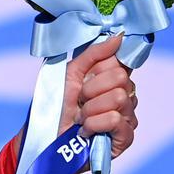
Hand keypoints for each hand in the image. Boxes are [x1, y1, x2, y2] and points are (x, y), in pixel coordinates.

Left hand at [58, 32, 137, 172]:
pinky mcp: (125, 138)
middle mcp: (125, 96)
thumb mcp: (70, 73)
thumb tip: (119, 36)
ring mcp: (128, 117)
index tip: (85, 78)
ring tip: (80, 118)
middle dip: (91, 90)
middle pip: (120, 78)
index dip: (100, 69)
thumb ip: (94, 54)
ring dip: (90, 109)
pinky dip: (94, 124)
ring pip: (118, 98)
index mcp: (113, 79)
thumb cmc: (57, 105)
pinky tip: (85, 131)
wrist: (46, 136)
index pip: (121, 62)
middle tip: (79, 101)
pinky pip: (115, 120)